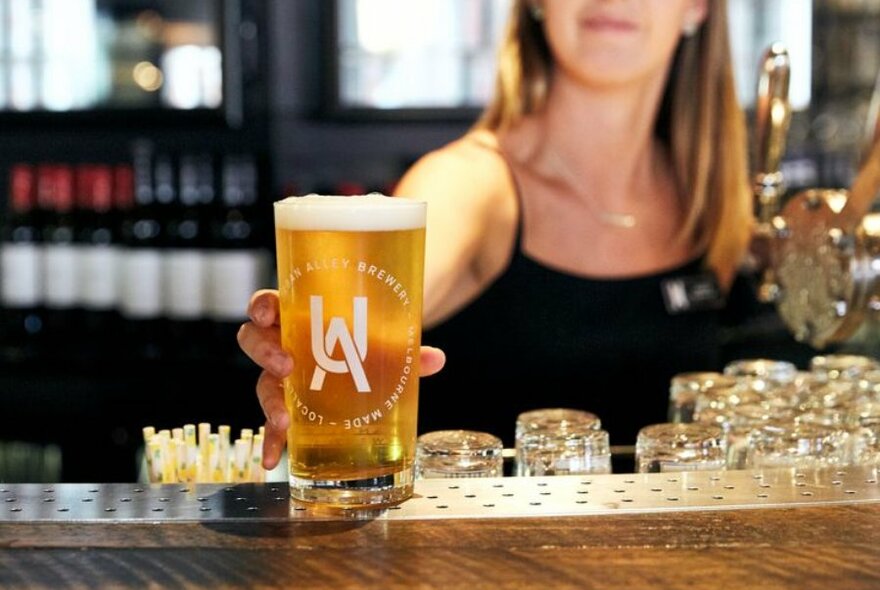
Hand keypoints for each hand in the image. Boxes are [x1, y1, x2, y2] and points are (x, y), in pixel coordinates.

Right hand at [237, 289, 446, 469]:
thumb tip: (436, 360)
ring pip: (262, 383)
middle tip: (286, 366)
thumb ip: (405, 348)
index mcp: (298, 316)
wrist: (366, 361)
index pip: (268, 304)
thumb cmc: (364, 340)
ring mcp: (283, 376)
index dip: (262, 306)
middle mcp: (283, 343)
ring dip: (269, 402)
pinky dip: (272, 442)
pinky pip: (274, 422)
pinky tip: (273, 460)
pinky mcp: (289, 406)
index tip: (269, 313)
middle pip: (255, 341)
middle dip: (265, 352)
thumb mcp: (382, 340)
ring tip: (283, 422)